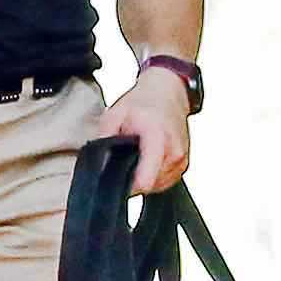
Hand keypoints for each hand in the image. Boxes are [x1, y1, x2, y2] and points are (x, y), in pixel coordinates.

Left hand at [95, 71, 191, 192]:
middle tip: (122, 160)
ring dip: (142, 178)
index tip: (114, 181)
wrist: (168, 94)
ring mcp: (181, 160)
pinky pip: (165, 181)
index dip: (126, 186)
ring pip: (157, 186)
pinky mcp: (183, 164)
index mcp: (158, 139)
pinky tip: (144, 160)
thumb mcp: (113, 116)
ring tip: (135, 156)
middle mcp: (174, 152)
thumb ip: (104, 141)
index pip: (145, 179)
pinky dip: (152, 175)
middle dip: (131, 178)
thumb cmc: (143, 103)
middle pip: (149, 186)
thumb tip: (97, 164)